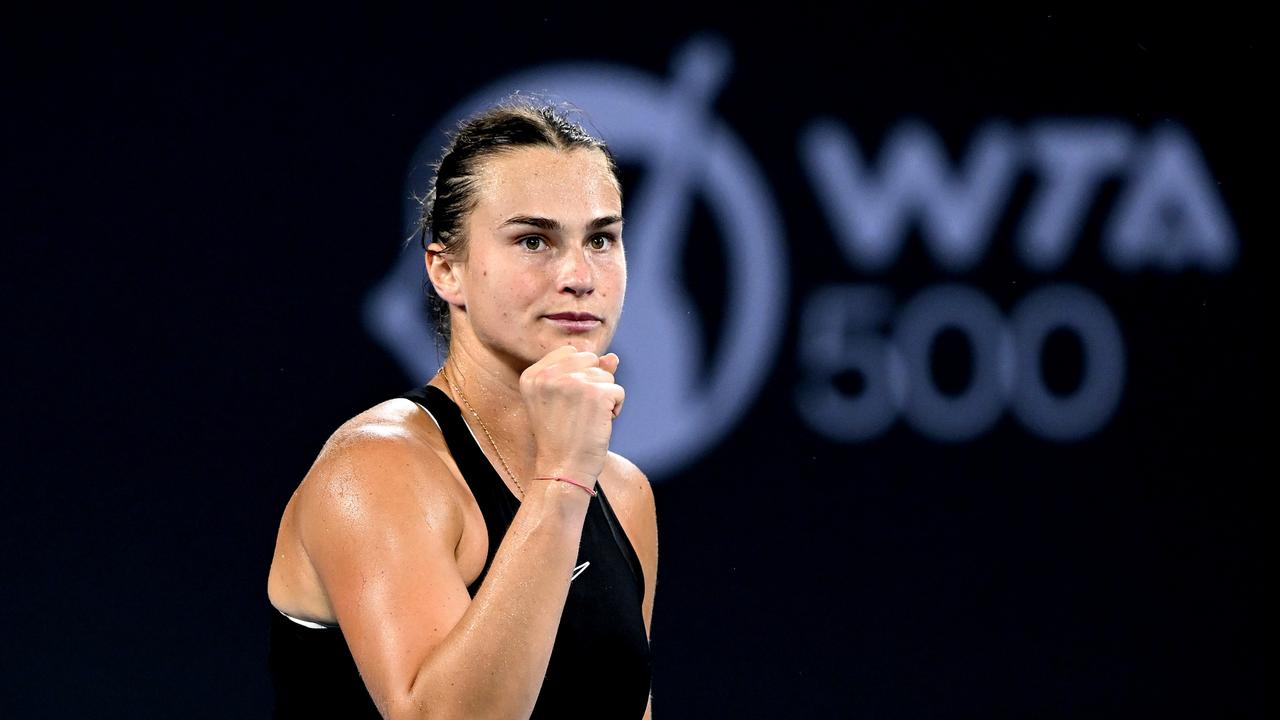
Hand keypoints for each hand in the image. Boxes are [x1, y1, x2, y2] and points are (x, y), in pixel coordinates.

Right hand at [520, 346, 623, 485]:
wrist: (563, 468)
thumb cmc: (562, 438)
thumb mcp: (562, 400)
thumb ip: (583, 372)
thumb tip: (612, 357)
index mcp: (532, 375)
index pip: (570, 352)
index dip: (579, 375)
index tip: (568, 402)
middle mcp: (548, 375)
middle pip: (590, 360)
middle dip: (593, 383)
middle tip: (578, 412)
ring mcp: (572, 382)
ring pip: (606, 375)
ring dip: (604, 397)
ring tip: (586, 419)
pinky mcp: (595, 393)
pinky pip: (618, 390)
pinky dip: (615, 408)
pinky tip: (599, 423)